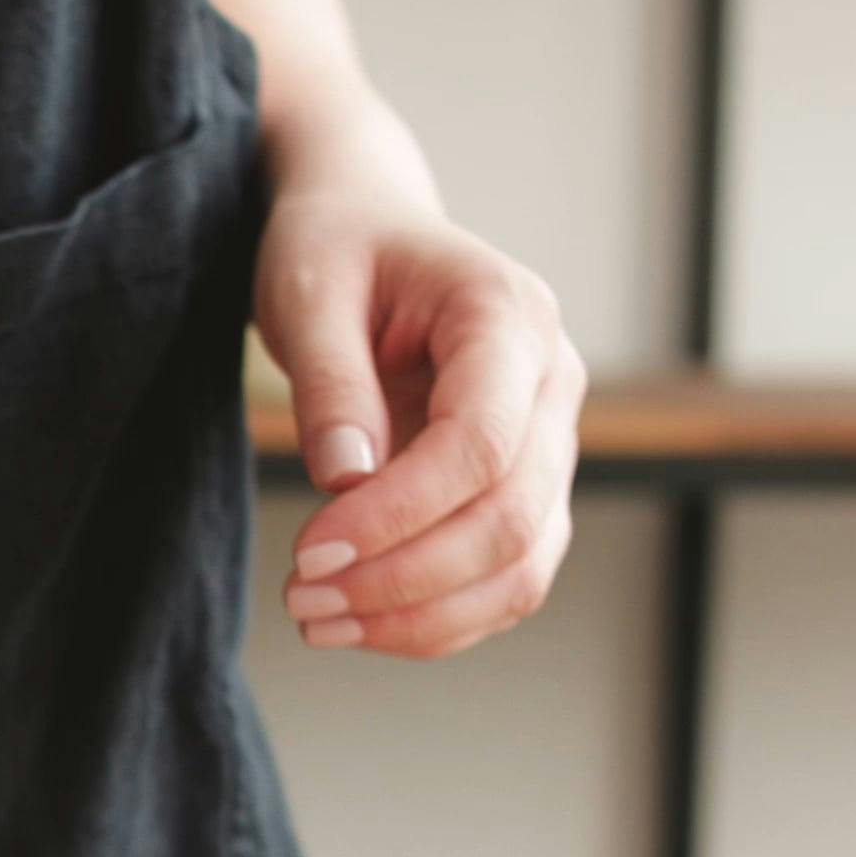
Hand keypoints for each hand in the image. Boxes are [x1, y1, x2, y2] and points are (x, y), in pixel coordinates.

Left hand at [255, 189, 581, 659]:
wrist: (365, 235)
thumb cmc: (337, 252)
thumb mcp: (308, 292)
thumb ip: (330, 382)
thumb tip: (348, 480)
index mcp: (509, 316)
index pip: (481, 444)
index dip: (398, 515)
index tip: (310, 553)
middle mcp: (553, 381)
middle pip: (510, 519)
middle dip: (402, 578)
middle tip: (301, 597)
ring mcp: (552, 442)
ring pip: (522, 566)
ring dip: (422, 617)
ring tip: (318, 621)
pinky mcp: (528, 490)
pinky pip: (507, 581)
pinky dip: (437, 620)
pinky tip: (358, 621)